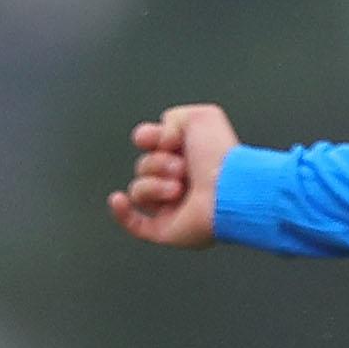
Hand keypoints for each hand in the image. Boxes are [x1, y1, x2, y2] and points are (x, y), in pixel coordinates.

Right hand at [111, 102, 235, 247]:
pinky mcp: (167, 229)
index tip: (159, 138)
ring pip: (139, 190)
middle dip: (158, 163)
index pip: (150, 143)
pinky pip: (135, 224)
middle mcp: (180, 181)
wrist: (230, 190)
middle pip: (143, 165)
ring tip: (179, 188)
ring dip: (154, 185)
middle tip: (183, 167)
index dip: (148, 137)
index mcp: (188, 156)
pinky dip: (122, 213)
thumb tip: (157, 138)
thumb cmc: (221, 157)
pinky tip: (118, 200)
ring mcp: (173, 206)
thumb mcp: (200, 118)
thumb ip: (173, 118)